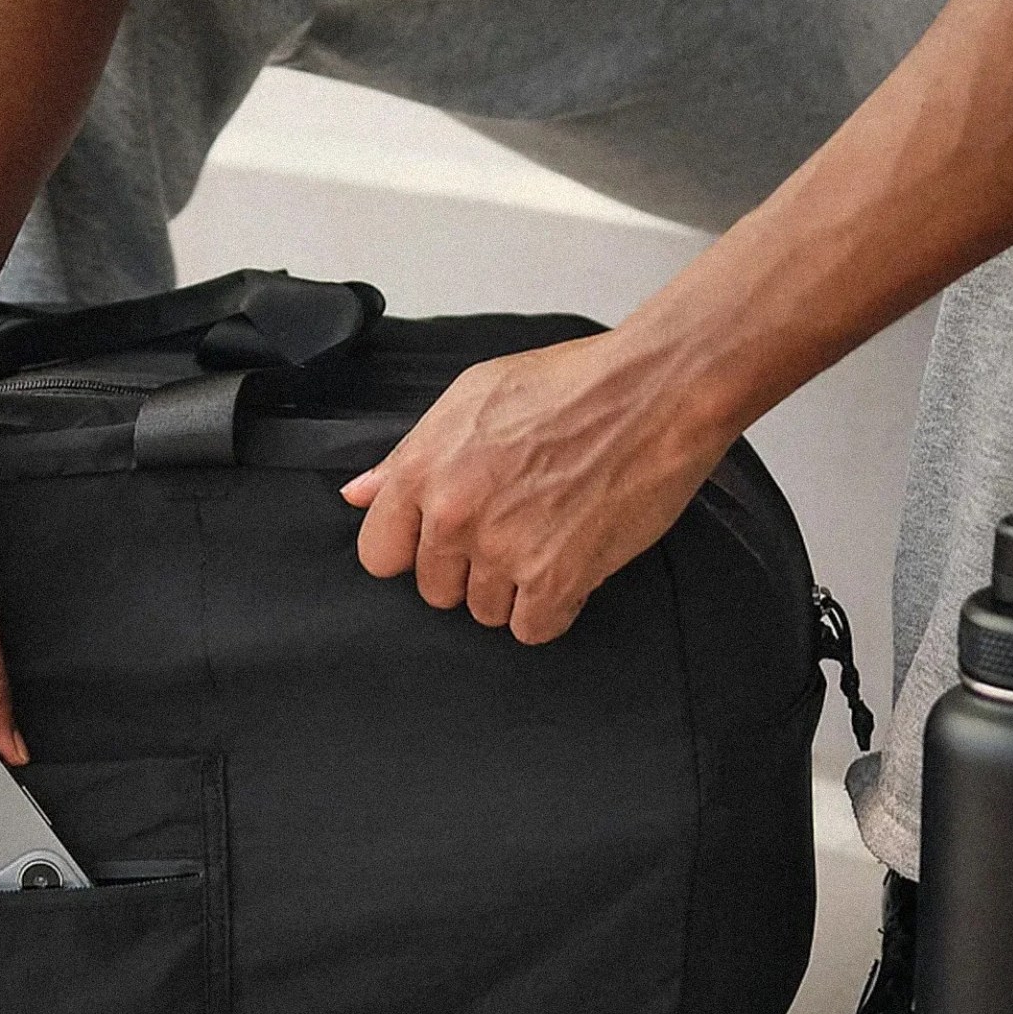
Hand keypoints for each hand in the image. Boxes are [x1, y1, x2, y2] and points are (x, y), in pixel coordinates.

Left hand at [340, 329, 735, 643]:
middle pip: (434, 590)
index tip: (443, 538)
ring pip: (485, 613)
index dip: (413, 550)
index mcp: (423, 470)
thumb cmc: (568, 384)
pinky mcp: (556, 580)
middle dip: (469, 569)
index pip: (379, 555)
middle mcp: (453, 517)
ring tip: (548, 537)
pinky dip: (552, 608)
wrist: (653, 392)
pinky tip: (570, 565)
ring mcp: (503, 552)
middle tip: (513, 527)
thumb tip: (359, 495)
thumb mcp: (471, 398)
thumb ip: (408, 455)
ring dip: (514, 589)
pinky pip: (533, 630)